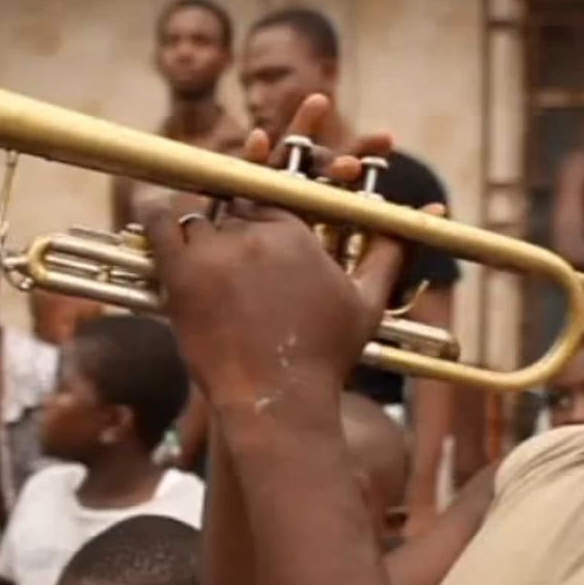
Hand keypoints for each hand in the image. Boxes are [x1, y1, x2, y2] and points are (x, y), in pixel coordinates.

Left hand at [142, 95, 421, 413]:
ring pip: (198, 210)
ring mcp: (217, 252)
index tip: (258, 184)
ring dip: (197, 215)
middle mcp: (255, 233)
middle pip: (234, 197)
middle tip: (220, 209)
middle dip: (233, 201)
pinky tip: (154, 207)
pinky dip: (156, 211)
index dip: (267, 186)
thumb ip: (389, 251)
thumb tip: (429, 214)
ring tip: (195, 225)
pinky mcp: (183, 274)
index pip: (273, 188)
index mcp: (296, 232)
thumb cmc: (325, 355)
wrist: (278, 401)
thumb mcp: (367, 301)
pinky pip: (161, 224)